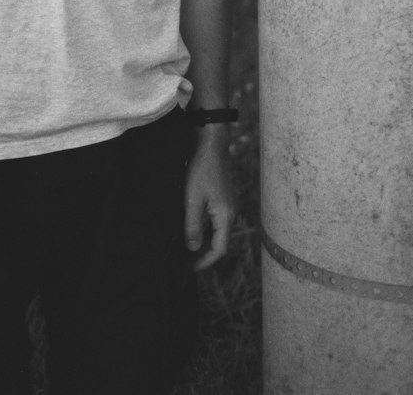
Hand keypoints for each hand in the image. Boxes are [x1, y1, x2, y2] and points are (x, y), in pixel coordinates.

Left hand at [184, 131, 235, 270]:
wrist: (210, 142)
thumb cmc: (201, 169)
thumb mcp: (192, 199)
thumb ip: (192, 226)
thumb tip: (192, 249)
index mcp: (226, 216)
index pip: (219, 250)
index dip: (204, 263)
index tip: (188, 271)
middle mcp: (230, 213)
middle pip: (218, 243)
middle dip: (202, 256)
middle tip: (182, 265)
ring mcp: (227, 205)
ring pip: (216, 232)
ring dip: (201, 243)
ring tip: (183, 251)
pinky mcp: (221, 197)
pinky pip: (214, 221)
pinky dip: (203, 230)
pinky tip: (189, 229)